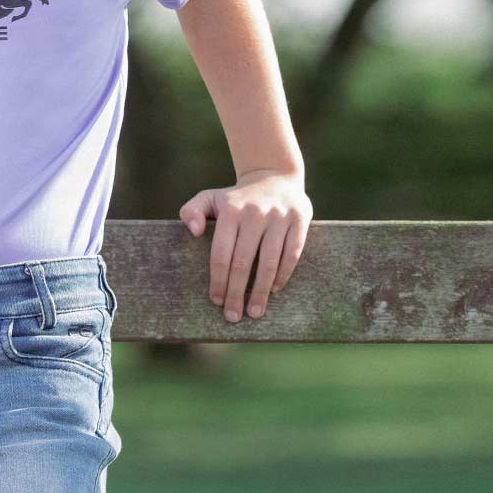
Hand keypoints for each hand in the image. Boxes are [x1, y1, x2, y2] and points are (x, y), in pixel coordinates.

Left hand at [177, 169, 311, 321]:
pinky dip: (283, 274)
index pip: (221, 253)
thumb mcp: (210, 198)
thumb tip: (194, 231)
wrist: (274, 176)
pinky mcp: (300, 219)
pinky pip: (292, 253)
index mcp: (230, 210)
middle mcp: (254, 213)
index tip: (217, 301)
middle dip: (237, 293)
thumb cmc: (237, 198)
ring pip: (269, 261)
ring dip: (261, 291)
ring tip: (255, 312)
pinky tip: (274, 289)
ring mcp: (279, 216)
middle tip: (233, 316)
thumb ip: (192, 211)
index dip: (218, 280)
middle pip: (243, 262)